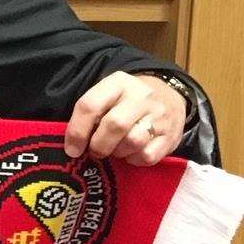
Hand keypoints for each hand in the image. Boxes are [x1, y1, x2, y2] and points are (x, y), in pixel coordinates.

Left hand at [64, 71, 186, 165]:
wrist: (169, 96)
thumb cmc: (127, 100)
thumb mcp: (108, 95)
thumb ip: (91, 113)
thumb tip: (74, 144)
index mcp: (118, 83)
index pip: (90, 106)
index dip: (77, 131)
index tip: (72, 149)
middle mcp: (141, 97)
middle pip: (115, 125)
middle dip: (99, 145)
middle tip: (95, 152)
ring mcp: (160, 116)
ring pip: (133, 142)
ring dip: (118, 152)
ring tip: (115, 150)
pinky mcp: (171, 136)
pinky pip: (148, 156)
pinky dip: (134, 159)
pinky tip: (131, 153)